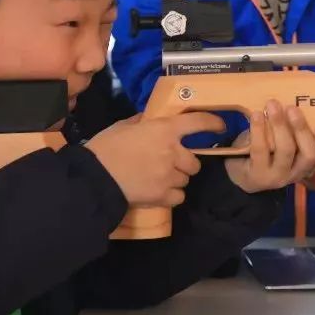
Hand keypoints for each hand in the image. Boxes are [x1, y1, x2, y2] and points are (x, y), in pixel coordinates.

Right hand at [85, 112, 224, 206]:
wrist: (94, 178)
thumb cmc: (105, 148)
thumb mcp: (123, 126)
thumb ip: (142, 121)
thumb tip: (150, 118)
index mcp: (164, 129)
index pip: (198, 122)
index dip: (213, 123)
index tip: (220, 126)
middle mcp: (173, 152)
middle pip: (195, 161)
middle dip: (186, 162)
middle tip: (170, 163)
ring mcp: (170, 175)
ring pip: (187, 179)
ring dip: (178, 178)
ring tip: (160, 178)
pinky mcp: (163, 196)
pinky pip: (180, 196)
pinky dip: (173, 195)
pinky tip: (160, 192)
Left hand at [225, 100, 314, 193]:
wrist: (240, 172)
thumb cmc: (269, 151)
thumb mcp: (287, 143)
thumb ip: (298, 132)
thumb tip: (307, 106)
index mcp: (308, 165)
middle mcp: (296, 173)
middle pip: (309, 155)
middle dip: (302, 129)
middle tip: (292, 108)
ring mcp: (277, 176)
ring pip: (286, 150)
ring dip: (280, 125)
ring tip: (272, 105)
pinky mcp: (257, 175)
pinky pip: (260, 150)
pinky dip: (259, 130)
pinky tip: (257, 115)